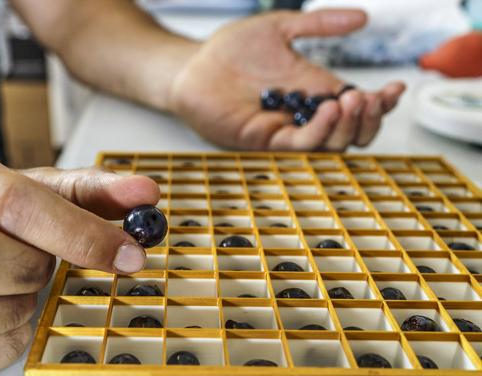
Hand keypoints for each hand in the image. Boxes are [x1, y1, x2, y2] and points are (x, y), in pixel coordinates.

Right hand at [0, 140, 157, 375]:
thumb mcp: (39, 187)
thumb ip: (95, 191)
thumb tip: (147, 194)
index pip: (9, 202)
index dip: (78, 233)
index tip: (128, 254)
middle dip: (27, 271)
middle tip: (42, 265)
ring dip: (14, 310)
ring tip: (21, 289)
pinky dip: (4, 344)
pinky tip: (9, 317)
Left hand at [168, 9, 405, 150]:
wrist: (193, 66)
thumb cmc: (232, 49)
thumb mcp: (281, 28)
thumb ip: (318, 25)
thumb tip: (362, 17)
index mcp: (316, 90)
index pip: (357, 107)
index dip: (381, 102)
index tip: (395, 87)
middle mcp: (306, 115)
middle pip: (352, 132)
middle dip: (370, 118)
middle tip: (371, 96)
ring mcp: (287, 130)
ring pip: (332, 145)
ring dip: (349, 126)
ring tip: (353, 100)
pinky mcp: (265, 141)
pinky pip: (300, 144)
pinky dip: (319, 131)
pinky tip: (329, 108)